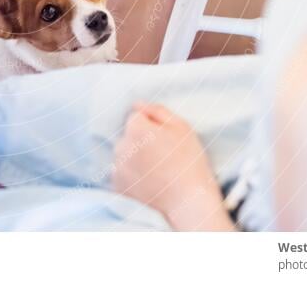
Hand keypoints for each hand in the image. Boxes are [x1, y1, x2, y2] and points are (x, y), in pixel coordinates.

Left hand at [112, 103, 234, 230]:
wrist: (187, 203)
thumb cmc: (189, 162)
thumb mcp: (182, 128)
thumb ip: (157, 111)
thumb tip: (137, 104)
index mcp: (136, 128)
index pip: (135, 117)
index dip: (151, 126)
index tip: (164, 140)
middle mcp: (121, 146)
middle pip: (127, 136)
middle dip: (140, 142)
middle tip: (162, 157)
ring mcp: (117, 167)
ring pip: (124, 155)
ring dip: (135, 159)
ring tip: (156, 172)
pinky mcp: (117, 185)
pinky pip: (122, 173)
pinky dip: (131, 176)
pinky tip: (149, 183)